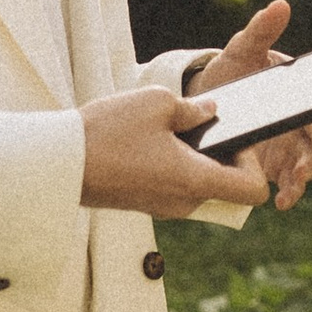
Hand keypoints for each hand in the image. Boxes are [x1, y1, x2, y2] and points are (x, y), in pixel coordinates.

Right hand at [80, 84, 266, 217]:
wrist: (57, 163)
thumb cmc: (106, 133)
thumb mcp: (156, 103)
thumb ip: (193, 108)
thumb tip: (210, 112)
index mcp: (195, 181)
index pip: (253, 191)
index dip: (254, 162)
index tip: (233, 136)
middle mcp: (184, 203)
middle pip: (227, 186)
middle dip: (222, 154)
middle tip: (201, 122)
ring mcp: (163, 208)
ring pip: (199, 184)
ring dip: (195, 157)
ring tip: (169, 127)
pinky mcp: (145, 203)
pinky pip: (175, 186)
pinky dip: (175, 165)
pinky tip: (151, 139)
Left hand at [180, 0, 311, 213]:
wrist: (204, 106)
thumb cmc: (232, 72)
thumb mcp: (242, 50)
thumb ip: (261, 31)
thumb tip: (280, 5)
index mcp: (303, 93)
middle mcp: (302, 122)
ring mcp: (290, 147)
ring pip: (310, 162)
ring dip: (308, 172)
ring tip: (298, 179)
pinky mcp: (274, 168)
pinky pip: (288, 183)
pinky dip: (290, 193)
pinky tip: (283, 202)